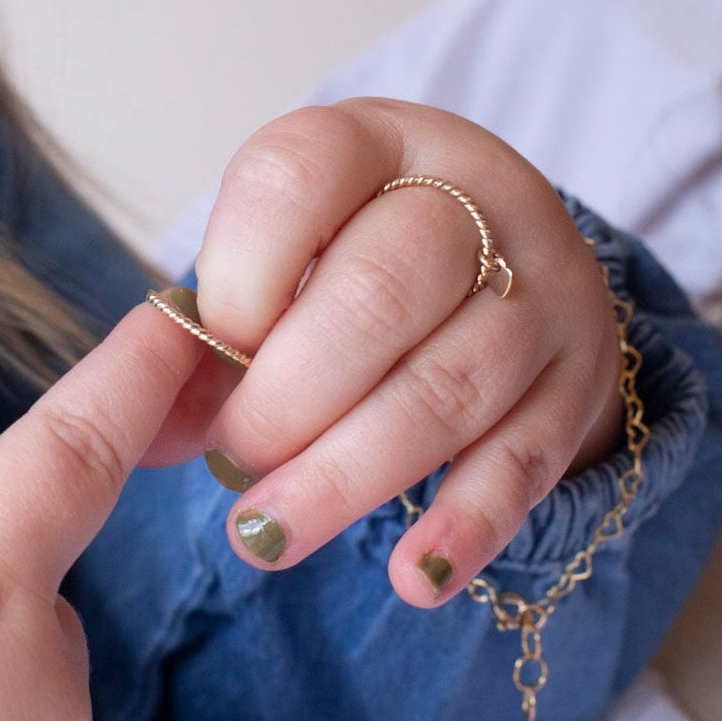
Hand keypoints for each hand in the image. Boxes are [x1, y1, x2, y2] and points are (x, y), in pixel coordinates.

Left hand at [144, 98, 621, 605]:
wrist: (492, 250)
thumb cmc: (350, 249)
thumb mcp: (281, 245)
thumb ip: (214, 322)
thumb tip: (146, 427)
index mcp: (373, 141)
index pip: (297, 179)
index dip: (239, 276)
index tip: (212, 348)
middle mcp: (474, 198)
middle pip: (376, 297)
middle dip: (284, 398)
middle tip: (231, 457)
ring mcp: (543, 287)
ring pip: (444, 389)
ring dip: (344, 477)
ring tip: (265, 532)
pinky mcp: (576, 380)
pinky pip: (524, 460)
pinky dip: (463, 525)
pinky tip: (411, 579)